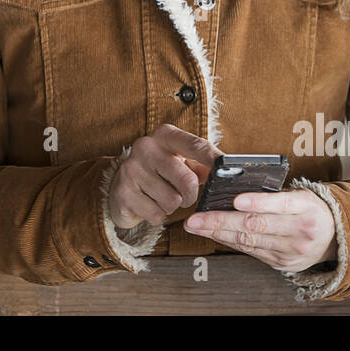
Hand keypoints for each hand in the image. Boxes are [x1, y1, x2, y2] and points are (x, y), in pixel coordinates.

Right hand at [108, 124, 222, 228]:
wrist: (121, 187)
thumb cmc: (158, 172)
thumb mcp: (179, 161)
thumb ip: (202, 164)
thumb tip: (225, 173)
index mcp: (165, 135)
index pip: (196, 145)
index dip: (215, 160)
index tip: (228, 171)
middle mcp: (146, 146)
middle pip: (187, 180)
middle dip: (192, 195)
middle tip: (186, 196)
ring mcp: (132, 168)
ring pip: (172, 201)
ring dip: (173, 206)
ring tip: (162, 197)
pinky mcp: (122, 191)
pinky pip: (156, 214)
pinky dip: (158, 215)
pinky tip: (149, 205)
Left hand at [182, 189, 337, 272]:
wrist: (335, 237)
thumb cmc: (310, 208)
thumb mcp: (301, 194)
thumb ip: (273, 194)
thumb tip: (233, 191)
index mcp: (306, 207)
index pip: (280, 203)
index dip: (257, 202)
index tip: (235, 200)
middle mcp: (300, 230)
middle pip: (256, 225)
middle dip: (221, 221)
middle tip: (195, 219)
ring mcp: (291, 250)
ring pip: (249, 241)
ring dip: (218, 234)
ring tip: (196, 226)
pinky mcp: (283, 263)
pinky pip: (251, 251)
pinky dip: (229, 242)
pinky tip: (213, 235)